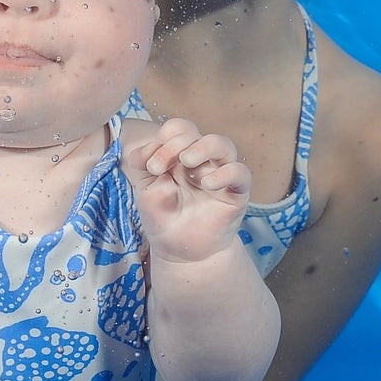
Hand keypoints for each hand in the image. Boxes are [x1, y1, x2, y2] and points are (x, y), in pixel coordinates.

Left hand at [122, 118, 253, 263]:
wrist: (178, 250)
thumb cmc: (163, 216)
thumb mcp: (144, 188)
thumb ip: (140, 163)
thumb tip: (146, 147)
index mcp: (179, 154)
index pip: (178, 129)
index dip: (163, 139)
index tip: (149, 165)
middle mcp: (201, 160)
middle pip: (196, 133)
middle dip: (176, 144)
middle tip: (159, 167)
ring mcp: (220, 174)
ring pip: (223, 145)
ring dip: (203, 147)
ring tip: (187, 161)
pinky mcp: (236, 193)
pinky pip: (240, 173)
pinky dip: (225, 173)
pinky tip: (207, 183)